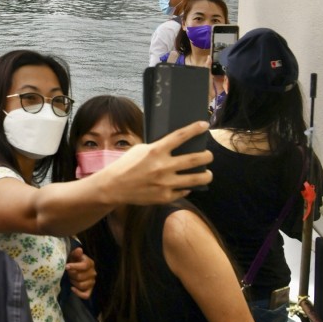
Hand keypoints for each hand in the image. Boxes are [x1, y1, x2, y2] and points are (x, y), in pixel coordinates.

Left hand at [65, 246, 95, 298]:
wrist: (76, 268)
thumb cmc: (74, 261)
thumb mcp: (74, 255)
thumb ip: (76, 253)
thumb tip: (79, 250)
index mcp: (90, 263)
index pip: (84, 266)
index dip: (75, 266)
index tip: (66, 266)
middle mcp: (93, 273)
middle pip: (80, 277)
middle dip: (71, 275)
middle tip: (68, 273)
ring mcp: (92, 282)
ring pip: (82, 285)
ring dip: (73, 282)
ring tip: (70, 278)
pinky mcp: (90, 289)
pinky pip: (86, 295)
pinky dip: (78, 293)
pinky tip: (72, 288)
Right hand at [97, 121, 212, 204]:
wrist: (114, 187)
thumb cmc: (125, 165)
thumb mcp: (139, 149)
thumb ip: (157, 147)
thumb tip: (174, 145)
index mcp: (155, 151)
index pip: (180, 136)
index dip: (195, 129)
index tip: (204, 124)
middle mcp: (163, 166)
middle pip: (195, 159)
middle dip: (207, 156)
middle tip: (209, 155)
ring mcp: (166, 183)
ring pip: (196, 178)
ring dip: (206, 175)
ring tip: (207, 173)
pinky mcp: (165, 196)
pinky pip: (184, 191)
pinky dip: (186, 187)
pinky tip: (186, 185)